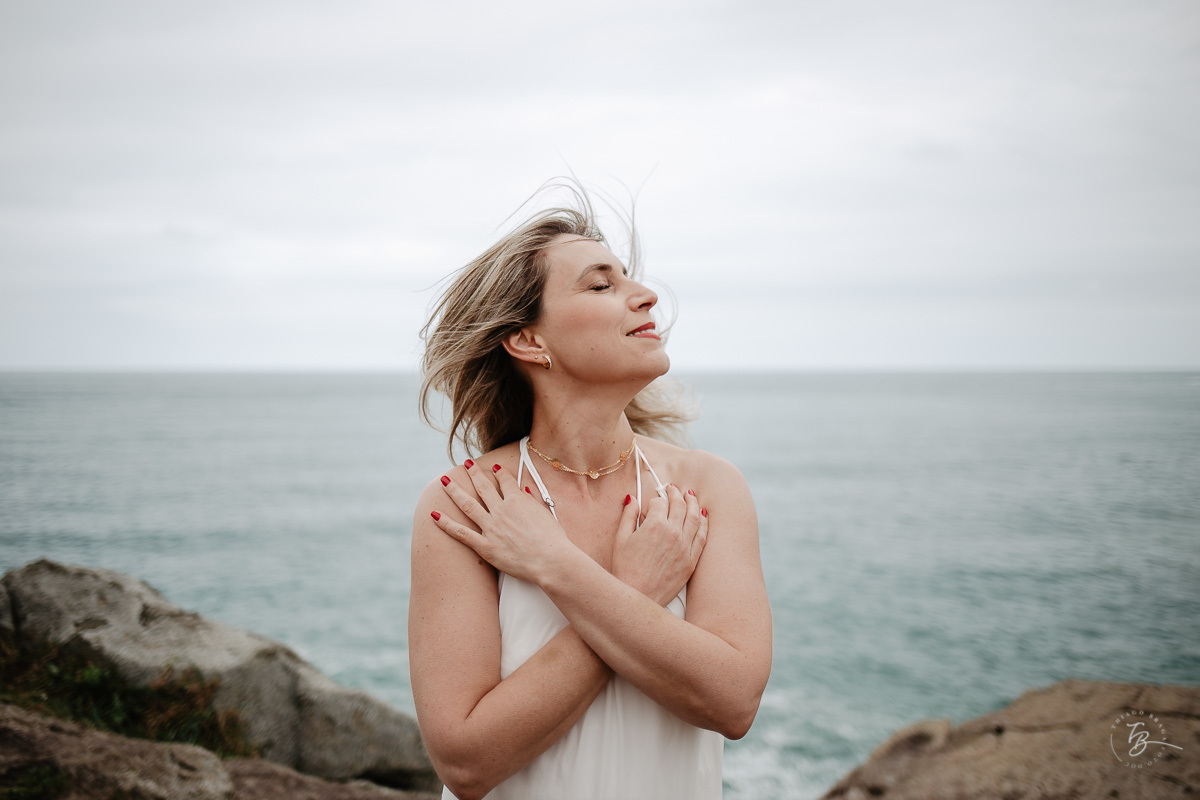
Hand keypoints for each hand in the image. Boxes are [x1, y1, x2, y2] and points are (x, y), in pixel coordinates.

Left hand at [429, 462, 570, 583]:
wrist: (551, 560)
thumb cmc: (554, 539)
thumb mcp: (547, 513)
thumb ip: (533, 499)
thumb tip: (525, 488)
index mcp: (517, 500)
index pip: (505, 480)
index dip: (499, 472)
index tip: (493, 466)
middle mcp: (501, 510)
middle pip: (483, 487)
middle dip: (473, 473)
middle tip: (465, 463)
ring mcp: (491, 528)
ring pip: (467, 505)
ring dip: (454, 491)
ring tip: (444, 480)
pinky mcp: (485, 546)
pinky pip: (461, 533)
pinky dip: (446, 524)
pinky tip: (434, 515)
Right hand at [611, 484, 708, 605]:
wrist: (637, 597)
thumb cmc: (625, 569)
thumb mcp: (620, 538)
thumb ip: (628, 515)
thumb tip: (633, 499)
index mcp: (655, 525)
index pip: (660, 502)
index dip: (654, 501)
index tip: (652, 504)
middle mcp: (673, 533)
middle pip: (680, 505)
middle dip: (676, 494)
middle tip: (673, 489)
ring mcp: (685, 547)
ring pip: (695, 517)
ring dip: (693, 503)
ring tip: (691, 495)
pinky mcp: (691, 561)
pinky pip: (702, 536)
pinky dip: (704, 523)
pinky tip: (703, 515)